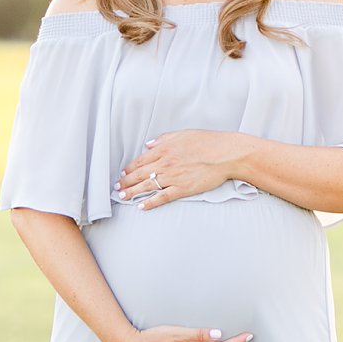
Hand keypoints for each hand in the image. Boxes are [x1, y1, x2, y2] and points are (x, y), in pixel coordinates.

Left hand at [116, 132, 247, 209]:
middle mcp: (165, 163)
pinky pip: (162, 197)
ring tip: (123, 197)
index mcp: (164, 149)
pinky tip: (141, 207)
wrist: (225, 153)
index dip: (130, 169)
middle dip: (126, 182)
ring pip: (146, 186)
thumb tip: (148, 145)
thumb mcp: (182, 134)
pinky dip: (150, 203)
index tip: (123, 174)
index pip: (141, 160)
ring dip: (132, 193)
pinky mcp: (182, 189)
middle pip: (139, 174)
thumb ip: (163, 139)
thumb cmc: (207, 142)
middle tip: (117, 188)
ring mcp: (172, 177)